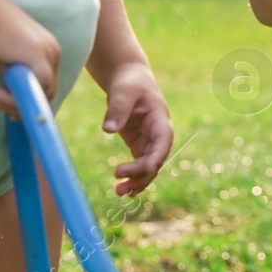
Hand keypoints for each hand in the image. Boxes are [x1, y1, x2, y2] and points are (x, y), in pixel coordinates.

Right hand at [0, 0, 61, 118]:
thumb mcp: (10, 62)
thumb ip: (17, 80)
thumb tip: (16, 109)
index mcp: (50, 52)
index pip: (49, 84)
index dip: (32, 99)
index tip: (13, 110)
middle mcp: (54, 52)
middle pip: (49, 91)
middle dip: (24, 104)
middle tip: (0, 106)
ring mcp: (49, 54)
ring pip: (44, 93)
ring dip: (17, 102)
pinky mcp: (39, 58)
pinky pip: (37, 88)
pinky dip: (17, 97)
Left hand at [99, 61, 173, 196]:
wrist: (129, 78)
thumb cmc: (129, 82)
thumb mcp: (123, 91)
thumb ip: (117, 109)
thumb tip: (108, 130)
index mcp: (160, 119)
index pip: (163, 142)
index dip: (156, 157)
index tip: (143, 168)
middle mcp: (158, 133)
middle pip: (156, 159)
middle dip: (141, 175)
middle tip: (120, 185)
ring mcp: (149, 141)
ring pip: (149, 167)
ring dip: (137, 181)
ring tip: (119, 192)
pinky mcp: (139, 145)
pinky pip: (140, 165)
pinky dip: (133, 177)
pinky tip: (123, 189)